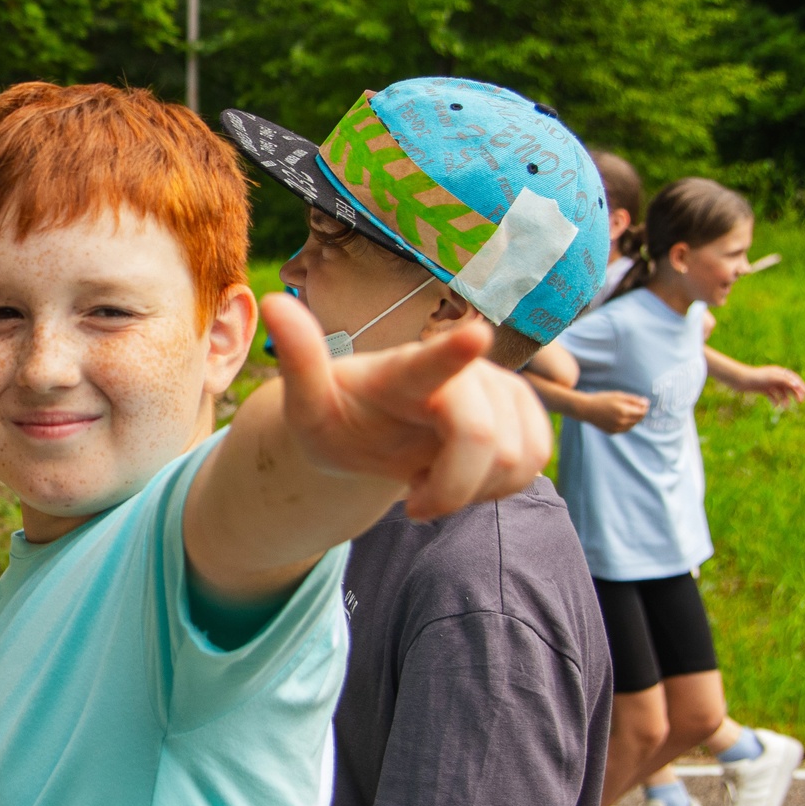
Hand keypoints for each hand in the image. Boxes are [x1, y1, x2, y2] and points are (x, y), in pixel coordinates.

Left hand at [261, 293, 550, 519]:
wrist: (367, 432)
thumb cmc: (338, 418)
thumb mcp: (307, 405)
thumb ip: (299, 360)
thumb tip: (269, 301)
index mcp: (401, 371)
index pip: (428, 361)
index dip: (453, 351)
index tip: (475, 335)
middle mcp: (458, 370)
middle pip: (483, 438)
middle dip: (452, 487)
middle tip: (413, 504)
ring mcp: (496, 388)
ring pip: (516, 456)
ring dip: (473, 488)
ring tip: (433, 479)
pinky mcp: (523, 411)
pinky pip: (534, 462)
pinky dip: (499, 487)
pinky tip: (465, 476)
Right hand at [577, 390, 651, 433]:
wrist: (586, 409)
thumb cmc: (602, 399)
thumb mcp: (619, 395)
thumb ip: (633, 400)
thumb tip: (646, 403)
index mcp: (624, 412)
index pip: (642, 412)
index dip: (644, 407)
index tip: (643, 402)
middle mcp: (622, 422)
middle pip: (638, 419)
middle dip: (640, 413)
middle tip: (636, 406)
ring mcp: (617, 428)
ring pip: (632, 425)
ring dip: (633, 419)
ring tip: (626, 410)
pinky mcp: (612, 432)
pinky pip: (624, 429)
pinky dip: (626, 423)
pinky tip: (620, 417)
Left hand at [744, 364, 804, 404]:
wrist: (740, 380)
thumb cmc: (757, 377)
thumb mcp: (772, 378)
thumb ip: (785, 381)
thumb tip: (797, 386)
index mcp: (778, 372)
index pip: (793, 378)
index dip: (801, 385)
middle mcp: (775, 378)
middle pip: (789, 386)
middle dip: (796, 393)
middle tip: (801, 401)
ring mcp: (769, 384)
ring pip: (781, 392)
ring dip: (785, 399)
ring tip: (785, 406)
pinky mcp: (763, 390)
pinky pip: (773, 396)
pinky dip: (775, 401)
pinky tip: (775, 405)